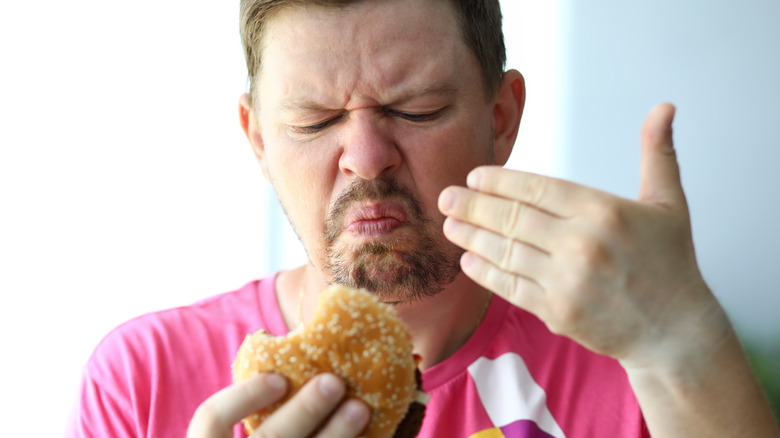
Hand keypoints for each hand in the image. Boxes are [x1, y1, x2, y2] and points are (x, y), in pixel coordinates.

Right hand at [187, 372, 370, 437]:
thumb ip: (260, 411)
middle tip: (334, 382)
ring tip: (360, 408)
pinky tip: (368, 436)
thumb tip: (298, 363)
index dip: (243, 397)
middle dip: (304, 411)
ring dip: (335, 435)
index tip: (279, 378)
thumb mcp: (243, 434)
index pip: (211, 420)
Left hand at [438, 103, 728, 364]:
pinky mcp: (557, 312)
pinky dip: (485, 273)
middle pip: (512, 218)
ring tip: (449, 225)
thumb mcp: (669, 202)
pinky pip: (510, 287)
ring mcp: (567, 281)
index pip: (536, 188)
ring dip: (471, 237)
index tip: (474, 177)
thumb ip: (657, 152)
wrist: (675, 331)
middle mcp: (581, 244)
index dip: (498, 182)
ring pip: (505, 252)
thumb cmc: (669, 264)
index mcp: (604, 210)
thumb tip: (663, 107)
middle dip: (472, 206)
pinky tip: (468, 261)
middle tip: (445, 197)